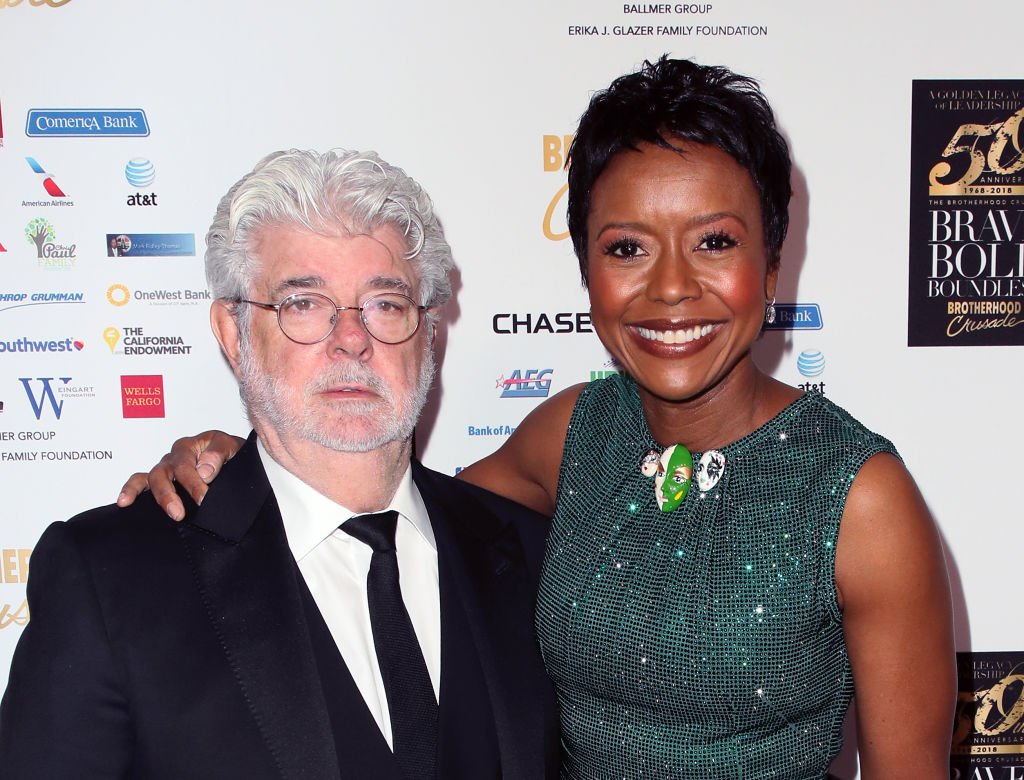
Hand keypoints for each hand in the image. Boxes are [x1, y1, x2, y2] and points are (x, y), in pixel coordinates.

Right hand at [116, 431, 244, 520]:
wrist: (235, 459)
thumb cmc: (231, 452)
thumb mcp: (232, 446)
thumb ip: (219, 453)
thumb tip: (204, 471)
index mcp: (191, 445)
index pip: (186, 465)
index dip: (193, 483)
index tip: (203, 498)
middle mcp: (175, 456)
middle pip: (165, 473)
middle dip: (171, 494)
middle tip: (180, 513)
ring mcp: (166, 468)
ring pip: (153, 478)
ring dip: (160, 497)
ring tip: (170, 513)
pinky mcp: (160, 479)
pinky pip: (139, 481)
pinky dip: (130, 490)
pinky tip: (124, 502)